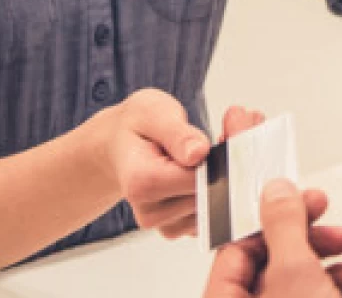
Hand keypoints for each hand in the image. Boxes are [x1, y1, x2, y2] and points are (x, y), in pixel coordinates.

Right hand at [98, 88, 212, 238]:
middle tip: (209, 144)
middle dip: (219, 170)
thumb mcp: (152, 114)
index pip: (196, 180)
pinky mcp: (178, 227)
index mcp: (141, 182)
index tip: (222, 139)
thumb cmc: (136, 127)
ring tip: (197, 159)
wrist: (119, 147)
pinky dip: (213, 195)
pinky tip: (198, 175)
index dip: (215, 160)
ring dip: (217, 182)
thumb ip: (177, 134)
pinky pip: (210, 217)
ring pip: (213, 208)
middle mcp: (149, 212)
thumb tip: (199, 152)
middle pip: (207, 197)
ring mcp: (163, 224)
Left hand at [202, 180, 341, 297]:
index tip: (296, 195)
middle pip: (273, 261)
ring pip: (303, 281)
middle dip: (310, 240)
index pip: (237, 246)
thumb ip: (283, 227)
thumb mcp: (294, 275)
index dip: (268, 217)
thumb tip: (276, 190)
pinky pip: (320, 297)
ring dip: (337, 267)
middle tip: (332, 223)